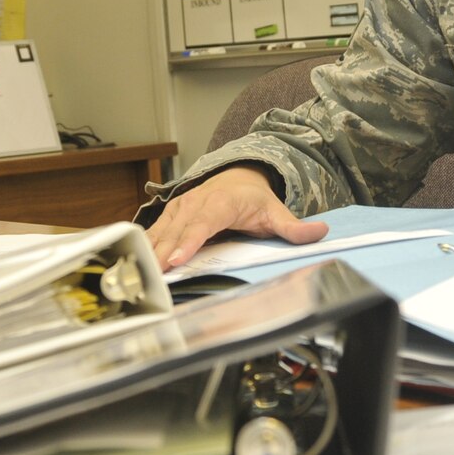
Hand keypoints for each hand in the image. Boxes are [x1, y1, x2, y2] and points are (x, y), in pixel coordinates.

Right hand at [147, 165, 329, 270]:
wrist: (236, 177)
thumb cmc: (253, 199)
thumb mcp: (275, 212)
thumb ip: (294, 227)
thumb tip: (320, 232)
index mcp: (220, 204)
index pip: (202, 225)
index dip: (188, 243)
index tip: (176, 260)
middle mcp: (195, 204)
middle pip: (176, 232)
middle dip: (161, 254)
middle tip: (151, 276)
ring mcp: (180, 209)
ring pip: (161, 232)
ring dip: (148, 252)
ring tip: (137, 275)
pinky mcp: (170, 215)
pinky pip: (155, 232)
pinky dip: (143, 247)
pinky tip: (134, 264)